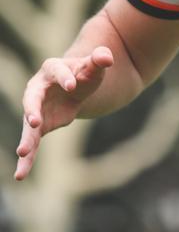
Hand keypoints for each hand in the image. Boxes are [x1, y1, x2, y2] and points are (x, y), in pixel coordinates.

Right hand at [15, 47, 113, 179]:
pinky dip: (28, 159)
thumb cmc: (85, 72)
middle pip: (32, 99)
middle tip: (34, 121)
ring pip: (29, 126)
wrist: (77, 85)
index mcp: (52, 69)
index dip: (65, 78)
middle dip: (32, 110)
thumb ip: (100, 59)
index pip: (57, 72)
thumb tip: (106, 56)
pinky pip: (32, 143)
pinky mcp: (41, 126)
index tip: (73, 85)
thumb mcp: (94, 66)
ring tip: (22, 153)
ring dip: (26, 139)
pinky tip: (20, 175)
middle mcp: (37, 90)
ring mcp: (36, 110)